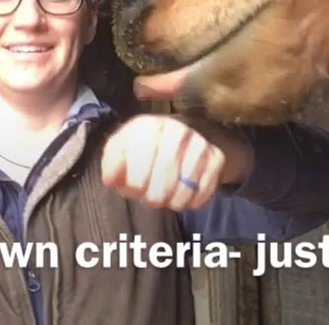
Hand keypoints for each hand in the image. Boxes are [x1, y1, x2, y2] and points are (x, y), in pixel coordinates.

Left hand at [101, 115, 248, 210]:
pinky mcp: (217, 158)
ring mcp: (200, 143)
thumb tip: (111, 179)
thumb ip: (112, 163)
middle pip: (161, 187)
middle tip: (151, 195)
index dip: (135, 186)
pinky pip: (202, 194)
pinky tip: (184, 192)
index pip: (139, 171)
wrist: (185, 135)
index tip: (134, 188)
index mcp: (147, 126)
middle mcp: (176, 130)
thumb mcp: (122, 149)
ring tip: (167, 194)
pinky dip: (191, 201)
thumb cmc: (145, 148)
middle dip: (153, 198)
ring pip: (183, 194)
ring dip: (172, 201)